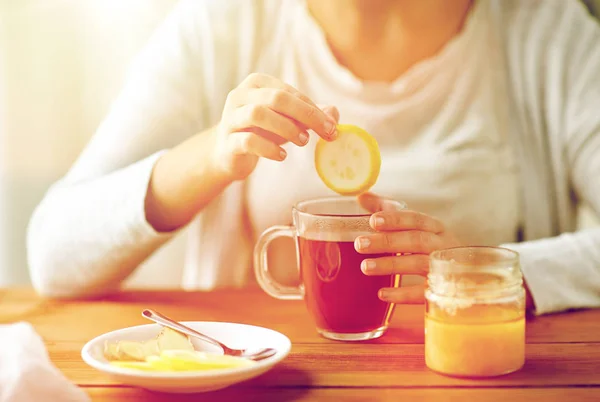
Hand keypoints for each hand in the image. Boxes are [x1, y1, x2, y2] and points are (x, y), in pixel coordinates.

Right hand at [212, 73, 338, 180]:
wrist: (229, 154)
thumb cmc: (261, 132)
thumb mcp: (287, 121)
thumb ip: (309, 116)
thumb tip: (334, 113)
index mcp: (257, 84)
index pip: (289, 92)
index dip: (313, 108)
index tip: (331, 126)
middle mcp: (240, 96)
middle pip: (276, 98)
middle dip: (305, 115)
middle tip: (324, 132)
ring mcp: (230, 118)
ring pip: (258, 114)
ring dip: (287, 128)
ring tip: (303, 142)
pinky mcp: (227, 142)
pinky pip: (248, 140)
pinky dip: (269, 149)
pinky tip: (282, 156)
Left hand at [354, 193, 460, 303]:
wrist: (468, 278)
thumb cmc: (432, 246)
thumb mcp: (415, 226)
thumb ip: (387, 210)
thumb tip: (361, 196)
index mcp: (436, 228)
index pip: (417, 219)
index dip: (395, 219)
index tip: (373, 220)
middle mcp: (443, 246)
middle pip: (417, 240)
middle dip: (387, 241)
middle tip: (360, 244)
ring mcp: (445, 269)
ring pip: (419, 264)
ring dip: (391, 265)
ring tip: (365, 266)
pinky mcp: (443, 292)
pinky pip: (423, 293)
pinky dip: (402, 294)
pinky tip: (382, 293)